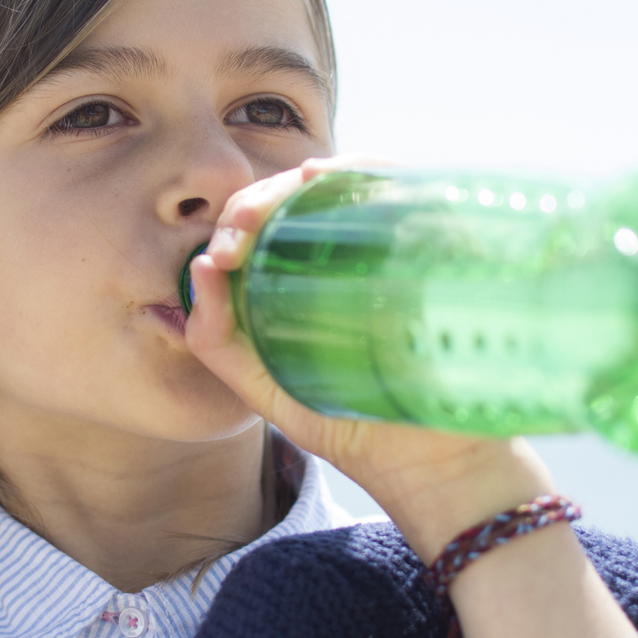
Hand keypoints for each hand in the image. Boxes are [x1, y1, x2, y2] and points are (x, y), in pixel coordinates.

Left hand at [184, 156, 553, 561]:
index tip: (221, 255)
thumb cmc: (356, 430)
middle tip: (237, 231)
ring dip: (300, 179)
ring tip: (271, 201)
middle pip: (299, 197)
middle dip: (258, 200)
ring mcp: (399, 248)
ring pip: (346, 182)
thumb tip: (198, 267)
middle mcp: (354, 255)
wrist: (439, 467)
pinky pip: (401, 187)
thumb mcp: (268, 389)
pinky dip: (361, 169)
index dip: (238, 223)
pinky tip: (321, 179)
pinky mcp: (439, 247)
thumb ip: (220, 342)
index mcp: (312, 280)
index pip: (269, 223)